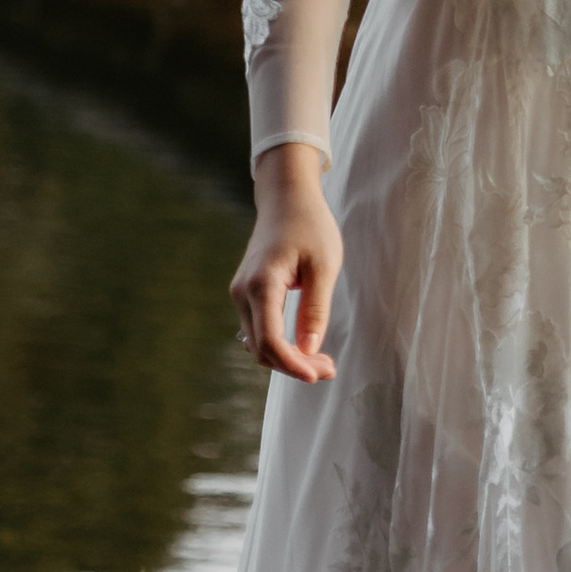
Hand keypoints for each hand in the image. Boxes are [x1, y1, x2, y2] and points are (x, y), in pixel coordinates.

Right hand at [230, 146, 342, 382]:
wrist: (286, 198)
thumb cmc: (309, 225)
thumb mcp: (324, 266)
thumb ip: (315, 309)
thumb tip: (310, 350)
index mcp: (262, 284)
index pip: (271, 340)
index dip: (293, 364)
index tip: (320, 373)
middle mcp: (243, 292)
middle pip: (262, 348)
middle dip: (294, 365)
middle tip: (329, 368)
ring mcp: (241, 293)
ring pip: (258, 343)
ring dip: (287, 358)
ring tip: (322, 360)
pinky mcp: (246, 294)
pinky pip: (258, 330)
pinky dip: (279, 345)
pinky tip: (303, 347)